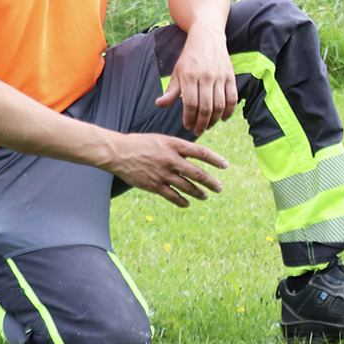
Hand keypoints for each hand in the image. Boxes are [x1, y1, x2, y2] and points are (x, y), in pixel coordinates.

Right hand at [103, 132, 229, 207]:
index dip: (215, 159)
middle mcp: (170, 159)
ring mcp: (162, 174)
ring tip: (206, 196)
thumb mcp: (162, 139)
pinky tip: (188, 203)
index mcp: (174, 145)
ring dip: (199, 193)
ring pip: (187, 187)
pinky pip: (172, 196)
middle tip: (220, 187)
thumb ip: (178, 147)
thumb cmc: (140, 144)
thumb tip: (195, 155)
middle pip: (197, 173)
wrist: (117, 152)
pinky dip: (182, 201)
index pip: (201, 152)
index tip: (225, 165)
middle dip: (211, 182)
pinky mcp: (153, 185)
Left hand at [155, 26, 238, 135]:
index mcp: (189, 76)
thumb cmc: (190, 57)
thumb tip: (160, 104)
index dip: (189, 118)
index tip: (187, 126)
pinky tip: (223, 118)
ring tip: (208, 125)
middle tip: (198, 131)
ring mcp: (220, 77)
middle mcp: (206, 77)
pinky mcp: (231, 76)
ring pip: (219, 105)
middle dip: (201, 123)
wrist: (208, 38)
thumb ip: (171, 91)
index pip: (191, 104)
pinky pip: (232, 98)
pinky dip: (229, 111)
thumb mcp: (177, 72)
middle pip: (206, 107)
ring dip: (214, 119)